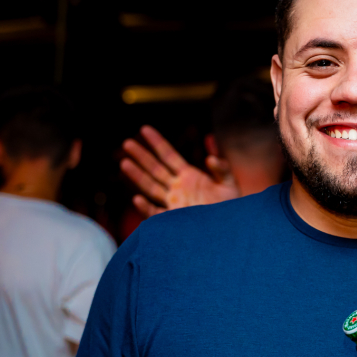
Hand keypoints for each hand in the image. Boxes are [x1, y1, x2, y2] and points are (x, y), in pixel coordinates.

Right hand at [120, 125, 239, 216]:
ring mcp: (174, 203)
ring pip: (151, 187)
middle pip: (155, 169)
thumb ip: (221, 168)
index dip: (157, 142)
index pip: (169, 155)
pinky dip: (146, 208)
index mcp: (189, 176)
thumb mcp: (229, 184)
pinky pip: (156, 214)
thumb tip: (210, 155)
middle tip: (127, 143)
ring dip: (138, 176)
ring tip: (124, 163)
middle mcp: (178, 187)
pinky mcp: (174, 220)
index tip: (144, 129)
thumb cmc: (231, 206)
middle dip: (141, 156)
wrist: (231, 228)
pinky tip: (137, 199)